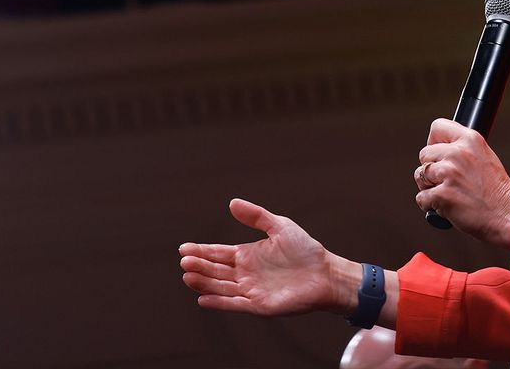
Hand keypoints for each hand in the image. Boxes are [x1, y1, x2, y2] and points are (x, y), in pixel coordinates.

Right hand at [180, 198, 357, 316]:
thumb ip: (256, 216)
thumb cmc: (306, 250)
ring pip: (221, 287)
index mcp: (248, 255)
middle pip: (216, 270)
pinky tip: (203, 298)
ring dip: (204, 282)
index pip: (218, 253)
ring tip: (188, 275)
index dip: (201, 251)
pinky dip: (219, 302)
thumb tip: (232, 203)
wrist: (326, 273)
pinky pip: (235, 304)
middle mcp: (245, 273)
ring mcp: (251, 290)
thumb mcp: (279, 226)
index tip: (184, 248)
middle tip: (184, 260)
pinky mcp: (259, 305)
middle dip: (199, 265)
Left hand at [414, 119, 509, 247]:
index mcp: (470, 139)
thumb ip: (463, 149)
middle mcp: (458, 153)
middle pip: (424, 154)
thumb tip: (438, 149)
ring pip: (419, 175)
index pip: (437, 127)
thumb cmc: (496, 191)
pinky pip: (421, 198)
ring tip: (448, 194)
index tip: (438, 154)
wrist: (508, 215)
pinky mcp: (442, 195)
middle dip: (431, 169)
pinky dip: (430, 205)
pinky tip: (446, 207)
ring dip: (429, 187)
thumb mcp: (484, 156)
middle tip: (446, 181)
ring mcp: (449, 174)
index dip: (434, 142)